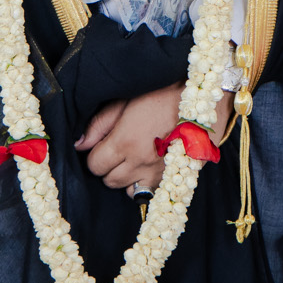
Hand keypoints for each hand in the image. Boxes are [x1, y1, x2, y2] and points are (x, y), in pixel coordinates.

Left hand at [75, 83, 233, 192]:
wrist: (203, 94)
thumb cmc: (162, 91)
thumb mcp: (126, 100)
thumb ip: (100, 124)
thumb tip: (79, 144)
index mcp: (125, 141)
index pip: (95, 165)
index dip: (95, 155)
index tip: (102, 145)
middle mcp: (141, 162)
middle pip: (110, 180)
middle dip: (108, 167)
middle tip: (117, 150)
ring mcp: (160, 172)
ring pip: (130, 190)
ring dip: (127, 177)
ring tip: (134, 159)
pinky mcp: (177, 175)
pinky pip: (153, 192)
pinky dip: (147, 183)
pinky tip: (150, 166)